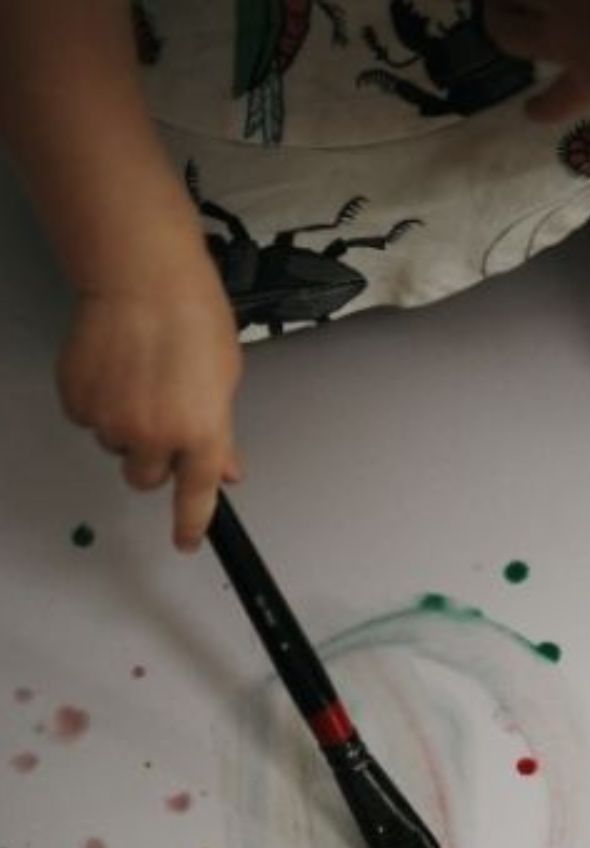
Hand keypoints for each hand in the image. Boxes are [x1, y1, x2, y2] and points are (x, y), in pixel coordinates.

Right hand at [57, 263, 243, 551]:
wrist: (142, 278)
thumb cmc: (192, 318)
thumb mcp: (225, 382)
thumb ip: (220, 433)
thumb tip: (224, 469)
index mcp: (200, 435)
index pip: (195, 498)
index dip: (190, 525)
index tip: (186, 541)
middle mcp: (154, 435)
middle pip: (146, 478)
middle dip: (154, 457)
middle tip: (162, 414)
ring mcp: (112, 420)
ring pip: (115, 446)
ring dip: (126, 426)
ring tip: (140, 378)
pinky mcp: (79, 400)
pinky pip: (88, 419)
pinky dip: (99, 402)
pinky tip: (114, 369)